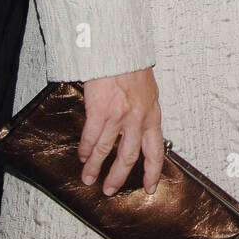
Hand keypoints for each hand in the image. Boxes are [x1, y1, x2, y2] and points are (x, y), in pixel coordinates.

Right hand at [79, 68, 163, 195]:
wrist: (119, 49)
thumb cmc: (132, 65)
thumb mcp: (148, 90)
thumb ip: (144, 110)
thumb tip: (140, 126)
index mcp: (152, 114)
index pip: (156, 150)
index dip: (153, 171)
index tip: (151, 186)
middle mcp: (137, 119)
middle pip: (128, 157)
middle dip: (118, 177)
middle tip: (110, 189)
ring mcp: (118, 116)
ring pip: (106, 151)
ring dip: (96, 168)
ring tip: (89, 178)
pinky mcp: (100, 111)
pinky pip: (91, 138)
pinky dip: (85, 150)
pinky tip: (82, 156)